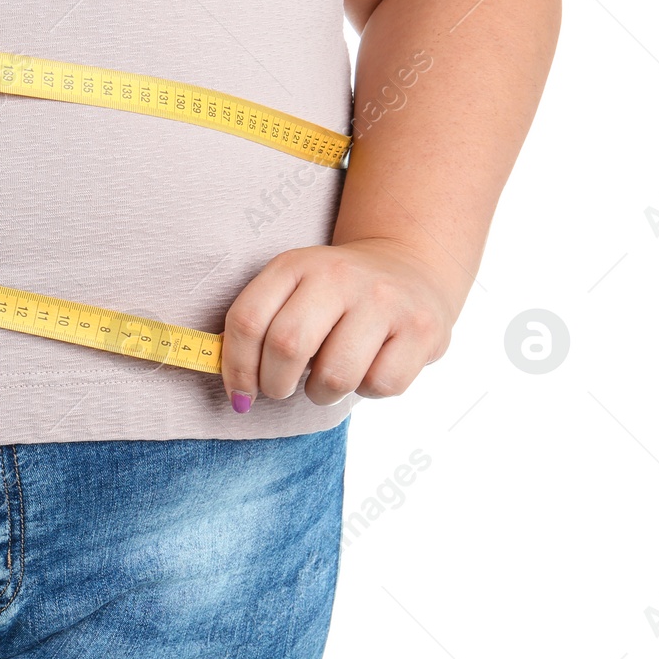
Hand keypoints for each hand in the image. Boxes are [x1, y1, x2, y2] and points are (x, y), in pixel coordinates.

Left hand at [219, 237, 460, 412]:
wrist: (409, 265)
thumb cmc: (335, 294)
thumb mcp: (293, 288)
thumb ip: (260, 326)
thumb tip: (238, 391)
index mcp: (295, 264)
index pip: (247, 319)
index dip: (236, 367)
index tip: (241, 394)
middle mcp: (339, 275)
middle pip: (287, 346)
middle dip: (275, 384)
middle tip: (281, 388)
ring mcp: (384, 300)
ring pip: (335, 376)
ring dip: (322, 393)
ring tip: (327, 378)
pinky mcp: (422, 329)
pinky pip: (380, 385)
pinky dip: (367, 391)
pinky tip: (368, 368)